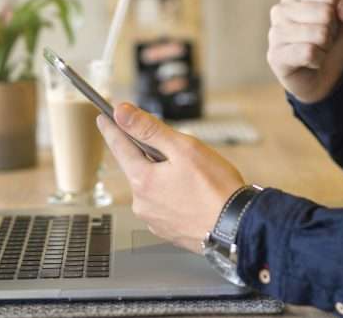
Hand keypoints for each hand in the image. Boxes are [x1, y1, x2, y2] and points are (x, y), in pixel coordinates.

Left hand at [97, 103, 245, 253]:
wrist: (239, 227)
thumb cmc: (216, 189)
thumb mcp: (184, 148)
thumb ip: (149, 129)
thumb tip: (121, 113)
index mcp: (142, 180)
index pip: (119, 146)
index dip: (111, 128)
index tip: (103, 117)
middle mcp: (142, 203)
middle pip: (137, 166)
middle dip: (150, 154)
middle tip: (175, 148)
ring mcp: (154, 219)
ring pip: (152, 186)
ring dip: (163, 175)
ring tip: (192, 176)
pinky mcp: (167, 230)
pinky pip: (163, 204)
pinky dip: (172, 194)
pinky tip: (192, 193)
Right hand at [266, 0, 342, 102]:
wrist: (325, 75)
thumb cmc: (332, 40)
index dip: (339, 11)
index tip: (329, 22)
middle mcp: (279, 10)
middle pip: (325, 13)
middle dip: (332, 31)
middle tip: (323, 40)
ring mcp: (275, 34)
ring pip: (319, 34)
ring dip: (326, 46)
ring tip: (316, 50)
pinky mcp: (275, 56)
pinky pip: (309, 52)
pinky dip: (318, 60)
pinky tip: (310, 62)